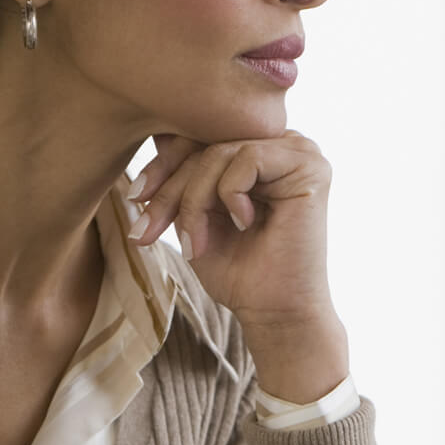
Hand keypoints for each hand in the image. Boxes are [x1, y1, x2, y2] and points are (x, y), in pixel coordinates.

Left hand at [128, 132, 349, 400]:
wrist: (273, 314)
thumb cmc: (238, 271)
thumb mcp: (195, 214)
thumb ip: (184, 174)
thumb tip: (154, 130)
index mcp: (258, 149)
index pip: (199, 133)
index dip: (161, 164)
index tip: (134, 200)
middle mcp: (281, 143)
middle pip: (205, 140)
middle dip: (169, 188)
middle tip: (149, 230)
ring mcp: (299, 151)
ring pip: (220, 152)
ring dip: (194, 201)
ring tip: (195, 242)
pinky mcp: (310, 167)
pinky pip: (247, 159)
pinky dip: (229, 195)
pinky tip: (243, 224)